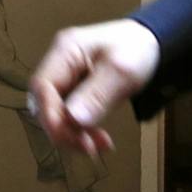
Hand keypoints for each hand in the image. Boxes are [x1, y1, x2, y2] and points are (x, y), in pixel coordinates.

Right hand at [27, 19, 160, 155]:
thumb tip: (73, 119)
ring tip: (99, 146)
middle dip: (63, 129)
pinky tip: (100, 140)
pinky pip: (69, 116)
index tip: (71, 137)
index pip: (42, 86)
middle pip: (44, 103)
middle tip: (88, 148)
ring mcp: (65, 79)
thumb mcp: (122, 70)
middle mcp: (59, 65)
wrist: (149, 43)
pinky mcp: (74, 92)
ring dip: (73, 135)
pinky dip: (82, 131)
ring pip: (55, 114)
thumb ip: (97, 94)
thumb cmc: (136, 48)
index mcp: (65, 50)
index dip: (51, 115)